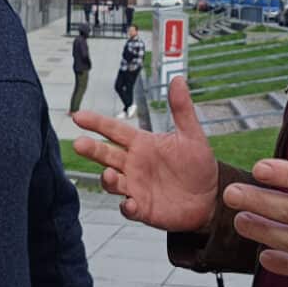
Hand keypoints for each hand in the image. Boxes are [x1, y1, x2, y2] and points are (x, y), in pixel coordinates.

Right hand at [71, 76, 217, 231]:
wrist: (209, 196)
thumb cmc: (198, 164)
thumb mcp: (192, 135)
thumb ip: (182, 109)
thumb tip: (178, 78)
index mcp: (142, 144)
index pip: (114, 130)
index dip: (96, 123)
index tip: (78, 116)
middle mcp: (134, 165)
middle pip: (106, 155)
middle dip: (92, 150)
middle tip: (79, 143)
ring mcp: (136, 187)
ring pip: (112, 182)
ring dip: (107, 179)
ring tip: (109, 174)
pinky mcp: (143, 208)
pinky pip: (128, 208)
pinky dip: (126, 206)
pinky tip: (129, 203)